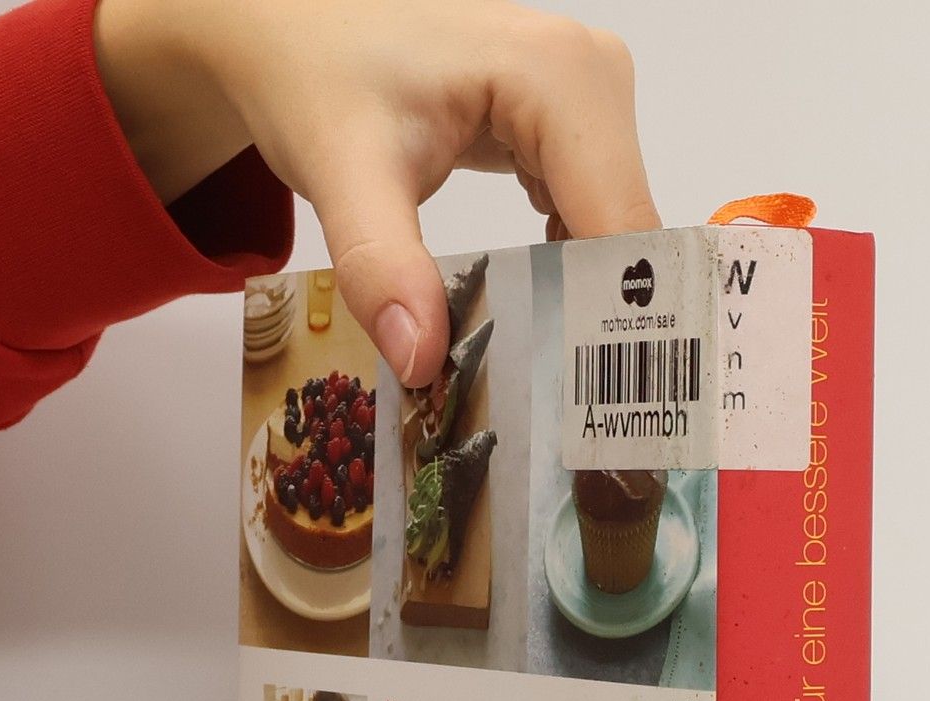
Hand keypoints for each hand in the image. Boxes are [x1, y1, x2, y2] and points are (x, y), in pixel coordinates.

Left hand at [92, 0, 659, 387]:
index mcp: (560, 79)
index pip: (621, 228)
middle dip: (608, 332)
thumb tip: (423, 365)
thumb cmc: (320, 80)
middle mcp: (597, 80)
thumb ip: (380, 266)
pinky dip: (574, 284)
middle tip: (584, 432)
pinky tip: (546, 335)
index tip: (612, 417)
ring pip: (620, 239)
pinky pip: (596, 223)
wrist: (300, 31)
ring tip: (572, 402)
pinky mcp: (576, 130)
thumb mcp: (342, 173)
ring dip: (594, 317)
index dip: (623, 325)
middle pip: (630, 239)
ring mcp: (594, 102)